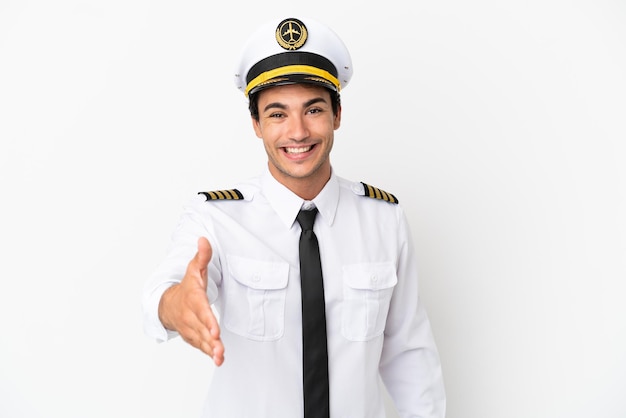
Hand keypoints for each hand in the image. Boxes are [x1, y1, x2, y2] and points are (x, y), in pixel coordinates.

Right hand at [158, 237, 224, 365]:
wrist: (167, 303)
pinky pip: (200, 345)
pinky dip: (208, 353)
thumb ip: (202, 256)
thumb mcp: (194, 269)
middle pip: (202, 328)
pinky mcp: (192, 336)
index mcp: (193, 299)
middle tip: (220, 349)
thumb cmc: (187, 286)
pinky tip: (217, 359)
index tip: (215, 330)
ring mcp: (190, 327)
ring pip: (201, 340)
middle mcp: (190, 315)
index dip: (207, 320)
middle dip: (211, 339)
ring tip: (220, 357)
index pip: (201, 310)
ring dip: (210, 349)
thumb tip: (204, 239)